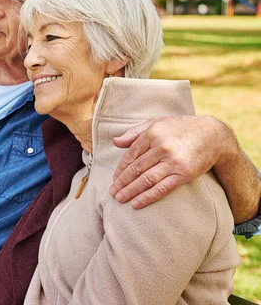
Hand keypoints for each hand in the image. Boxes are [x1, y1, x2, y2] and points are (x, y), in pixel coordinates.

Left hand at [108, 115, 223, 208]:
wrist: (213, 135)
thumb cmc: (181, 127)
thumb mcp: (157, 122)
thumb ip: (135, 132)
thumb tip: (115, 142)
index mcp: (152, 134)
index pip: (130, 155)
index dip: (120, 169)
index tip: (114, 179)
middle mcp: (161, 147)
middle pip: (136, 169)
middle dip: (122, 182)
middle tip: (112, 193)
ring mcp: (172, 161)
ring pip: (146, 180)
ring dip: (130, 191)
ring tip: (120, 199)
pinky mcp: (184, 174)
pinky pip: (162, 188)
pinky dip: (147, 197)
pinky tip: (136, 203)